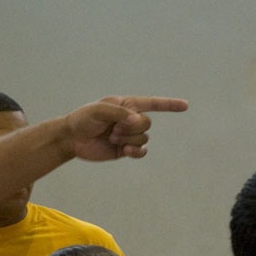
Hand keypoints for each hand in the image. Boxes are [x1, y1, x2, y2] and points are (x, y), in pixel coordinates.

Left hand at [65, 96, 188, 160]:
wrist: (71, 138)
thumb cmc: (83, 119)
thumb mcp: (98, 111)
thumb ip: (119, 114)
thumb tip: (137, 121)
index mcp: (127, 105)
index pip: (153, 103)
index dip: (169, 105)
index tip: (185, 106)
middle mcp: (130, 119)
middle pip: (147, 124)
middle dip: (131, 128)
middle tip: (112, 130)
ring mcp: (128, 135)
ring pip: (143, 138)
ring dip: (128, 139)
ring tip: (111, 138)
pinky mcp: (123, 150)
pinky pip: (140, 152)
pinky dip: (137, 152)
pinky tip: (126, 151)